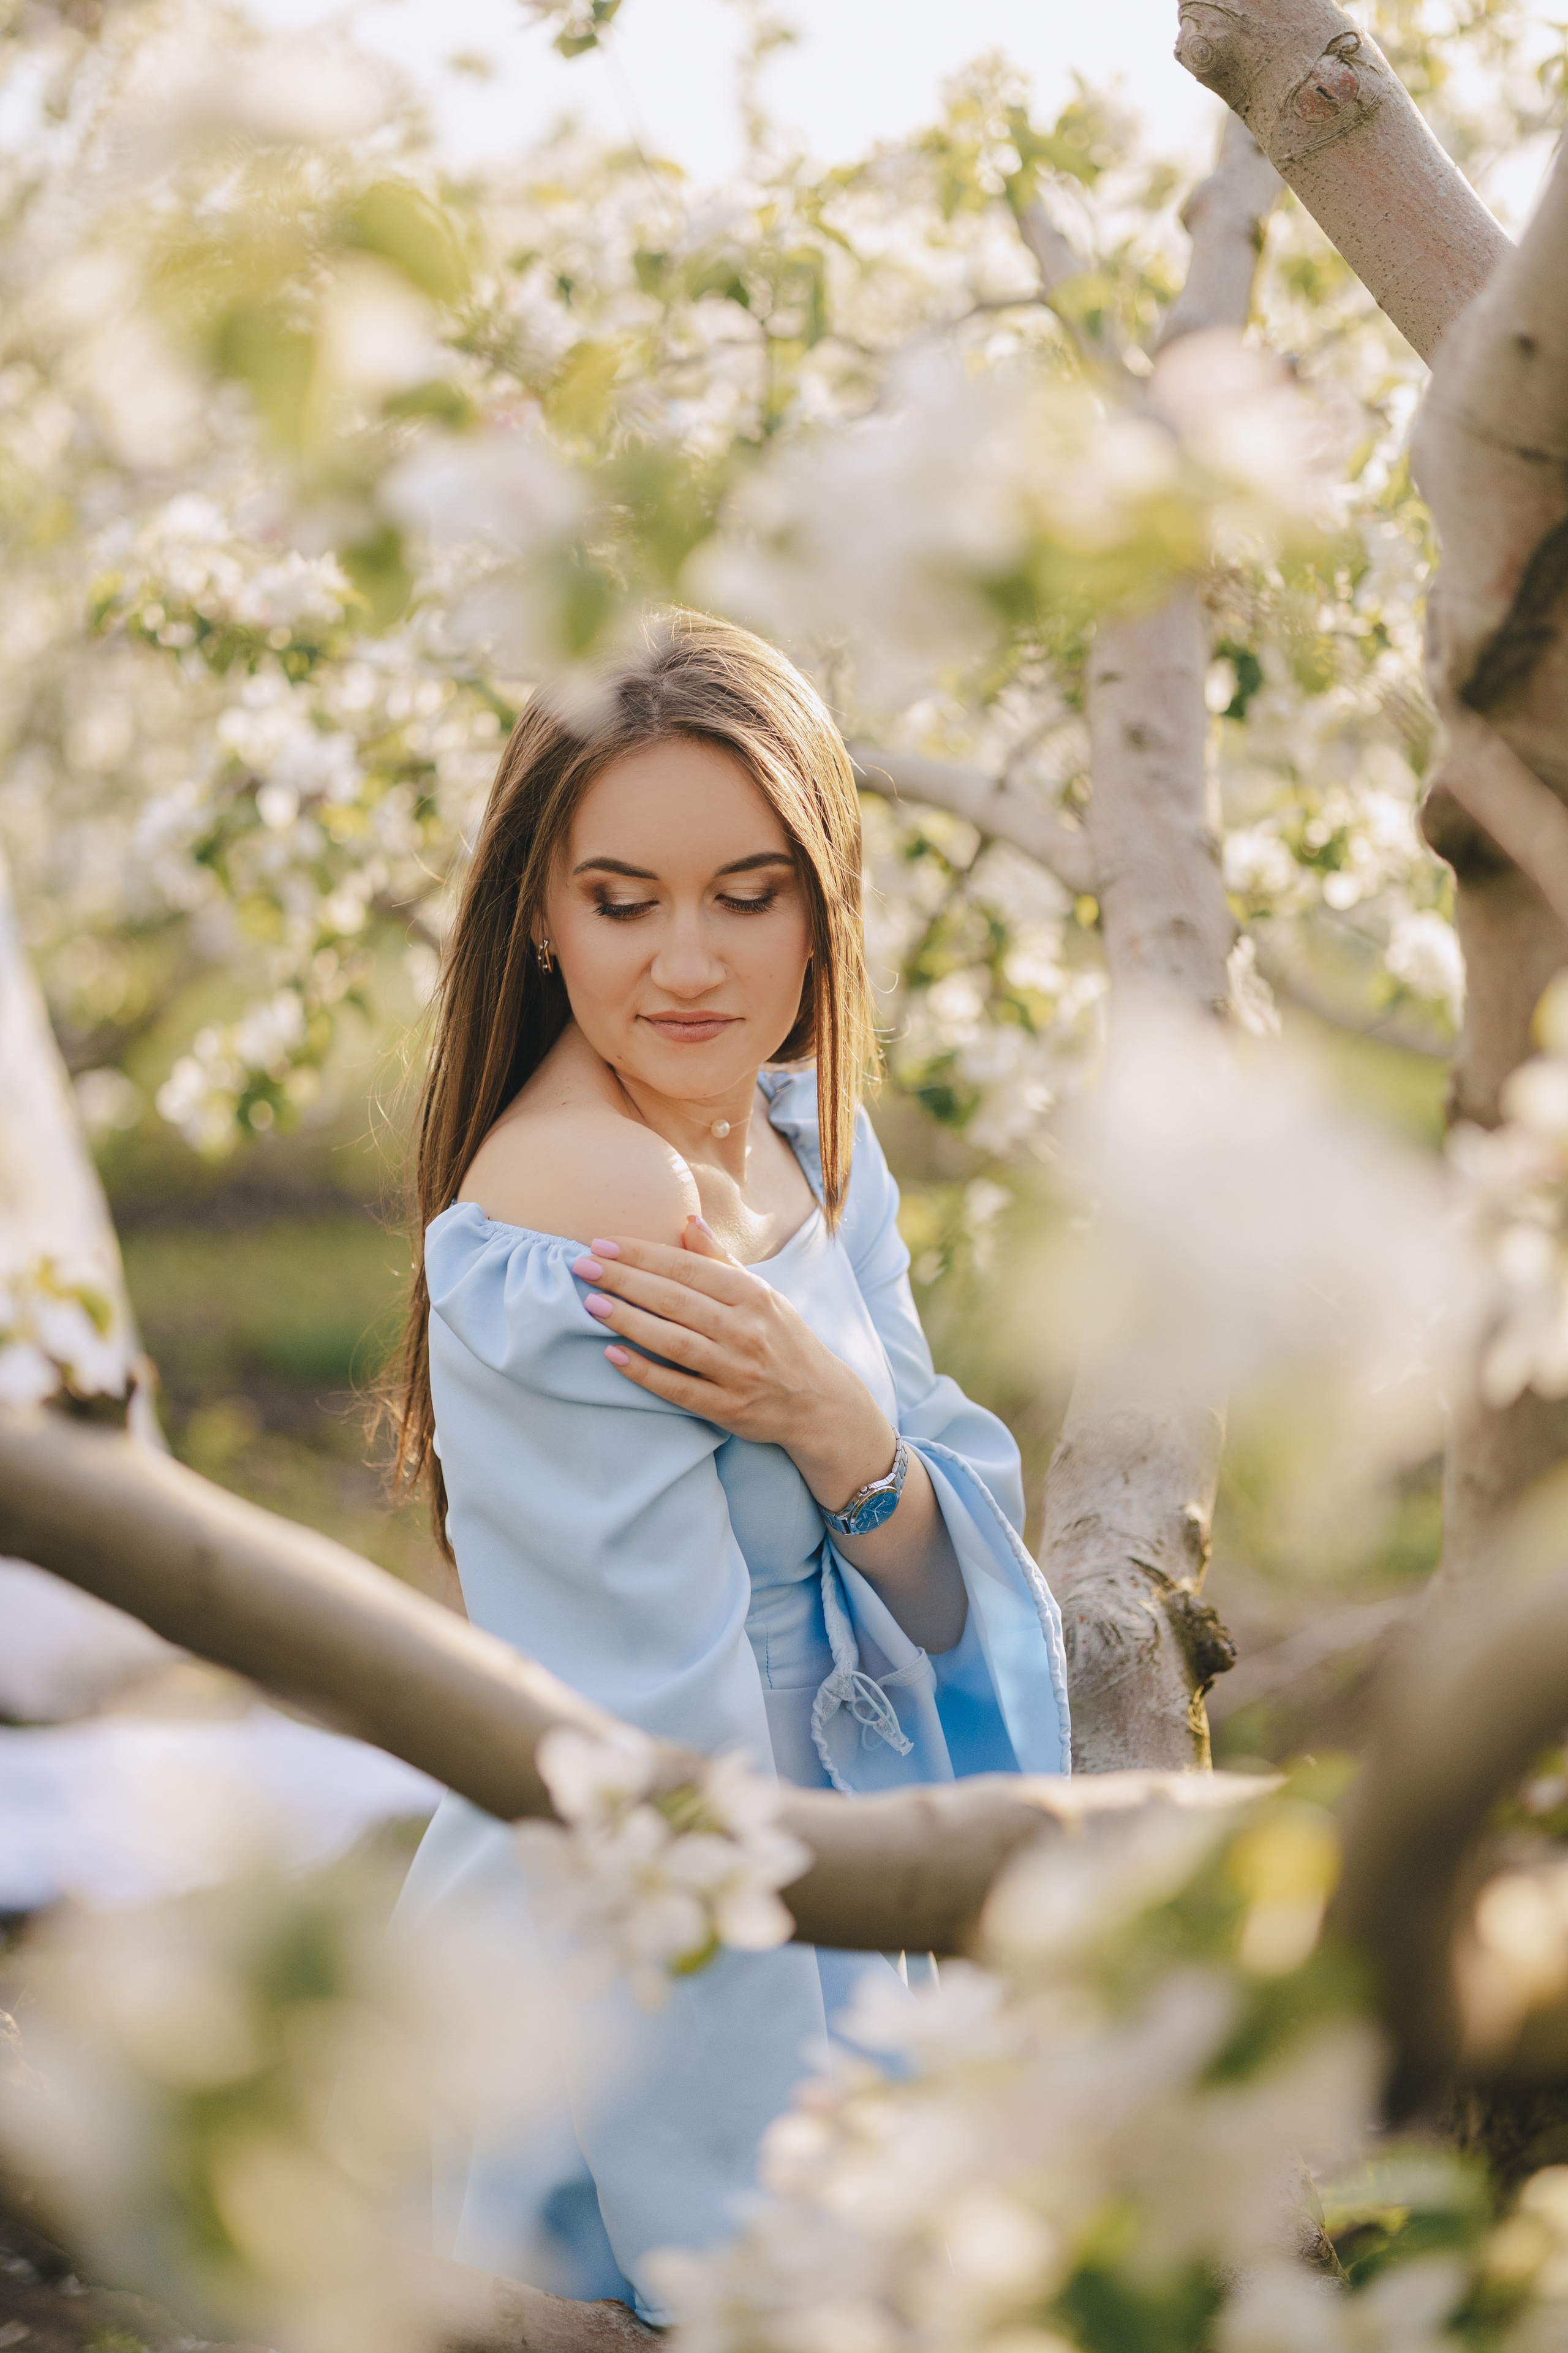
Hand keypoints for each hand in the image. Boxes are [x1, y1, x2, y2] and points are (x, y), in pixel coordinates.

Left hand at [570, 1218, 895, 1507]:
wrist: (820, 1403)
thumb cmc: (783, 1340)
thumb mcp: (763, 1294)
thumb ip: (721, 1261)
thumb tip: (688, 1219)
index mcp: (753, 1295)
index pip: (688, 1267)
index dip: (643, 1254)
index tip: (603, 1243)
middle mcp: (746, 1330)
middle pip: (675, 1300)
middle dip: (625, 1280)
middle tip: (583, 1265)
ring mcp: (736, 1370)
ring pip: (674, 1341)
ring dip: (629, 1320)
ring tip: (592, 1303)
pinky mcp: (727, 1407)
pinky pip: (678, 1388)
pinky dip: (645, 1372)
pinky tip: (613, 1355)